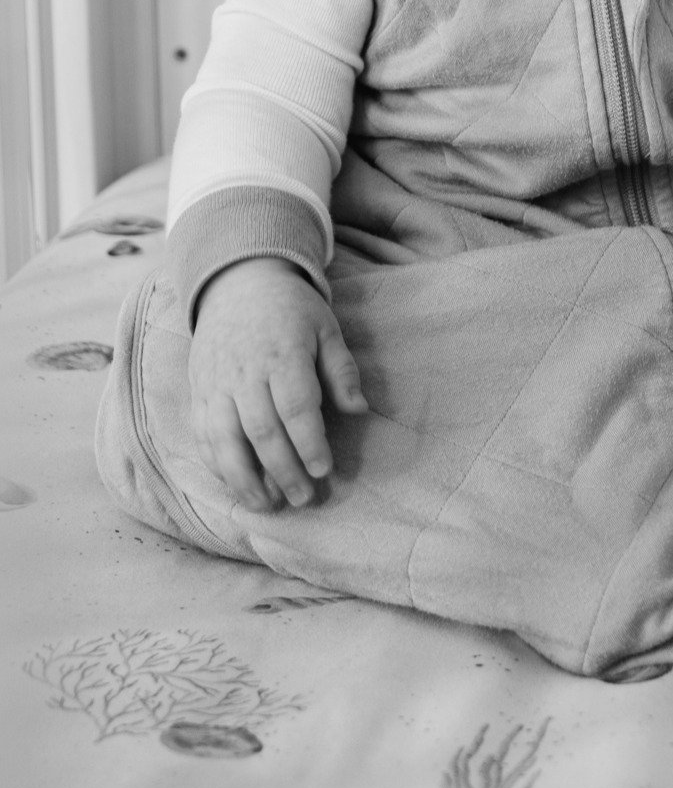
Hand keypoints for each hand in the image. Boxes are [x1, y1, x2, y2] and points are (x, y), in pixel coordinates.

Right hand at [188, 257, 366, 511]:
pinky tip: (237, 485)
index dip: (309, 442)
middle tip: (303, 498)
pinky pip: (202, 434)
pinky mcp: (199, 391)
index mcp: (283, 353)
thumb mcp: (326, 328)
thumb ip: (342, 370)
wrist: (238, 283)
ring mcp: (216, 383)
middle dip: (282, 469)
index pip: (295, 406)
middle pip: (261, 429)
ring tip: (267, 505)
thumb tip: (359, 410)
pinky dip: (217, 465)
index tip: (324, 471)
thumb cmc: (292, 310)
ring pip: (224, 439)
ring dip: (244, 477)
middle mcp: (245, 371)